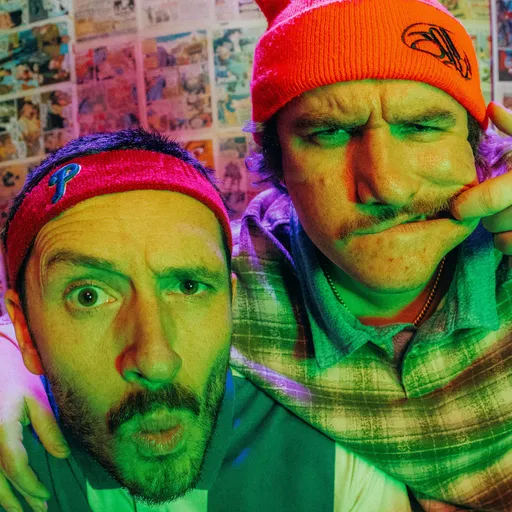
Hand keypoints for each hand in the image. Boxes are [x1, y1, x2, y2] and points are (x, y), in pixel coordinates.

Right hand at [0, 324, 68, 511]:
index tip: (45, 496)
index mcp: (2, 428)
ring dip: (3, 498)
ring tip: (20, 510)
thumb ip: (49, 428)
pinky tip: (5, 495)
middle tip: (38, 510)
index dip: (30, 485)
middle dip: (17, 499)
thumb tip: (63, 455)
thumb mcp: (36, 399)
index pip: (15, 466)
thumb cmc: (15, 380)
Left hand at [451, 102, 511, 254]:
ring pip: (505, 242)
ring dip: (499, 236)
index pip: (492, 198)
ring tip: (504, 224)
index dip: (469, 205)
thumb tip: (491, 108)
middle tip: (489, 211)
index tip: (458, 208)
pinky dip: (511, 247)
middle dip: (487, 218)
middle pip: (495, 222)